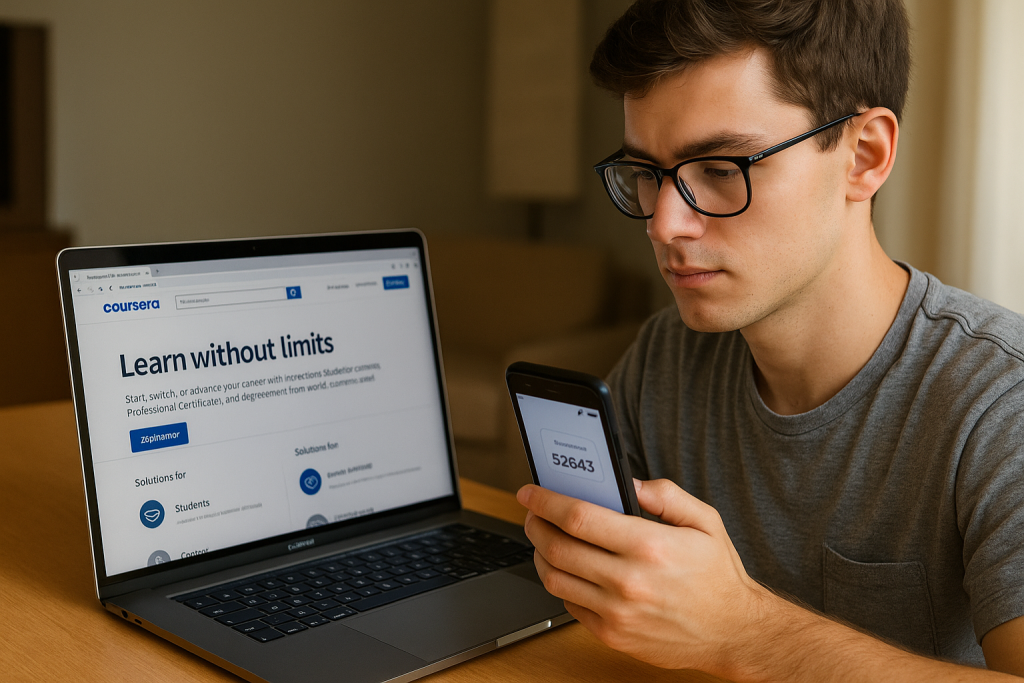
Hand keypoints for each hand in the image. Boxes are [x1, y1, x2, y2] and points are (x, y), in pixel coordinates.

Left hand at [518, 479, 769, 673]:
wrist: (734, 632)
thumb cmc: (717, 575)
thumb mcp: (705, 521)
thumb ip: (666, 494)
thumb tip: (628, 482)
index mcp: (650, 546)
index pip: (578, 518)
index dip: (546, 501)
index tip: (530, 492)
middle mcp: (629, 581)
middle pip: (557, 547)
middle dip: (535, 524)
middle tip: (532, 513)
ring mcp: (618, 613)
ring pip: (555, 579)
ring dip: (540, 554)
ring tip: (545, 538)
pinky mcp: (613, 635)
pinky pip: (568, 605)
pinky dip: (560, 582)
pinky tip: (569, 568)